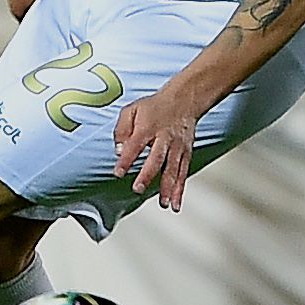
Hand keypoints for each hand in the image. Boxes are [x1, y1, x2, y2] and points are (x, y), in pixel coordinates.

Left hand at [114, 86, 201, 211]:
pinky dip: (180, 190)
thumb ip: (121, 129)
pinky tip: (175, 204)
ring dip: (168, 187)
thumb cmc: (154, 107)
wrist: (184, 100)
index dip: (126, 159)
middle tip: (138, 189)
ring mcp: (177, 147)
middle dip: (147, 174)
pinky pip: (183, 173)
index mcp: (148, 127)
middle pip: (156, 158)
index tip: (118, 172)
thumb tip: (118, 150)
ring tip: (163, 203)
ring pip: (173, 169)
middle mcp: (164, 138)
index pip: (135, 144)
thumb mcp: (132, 110)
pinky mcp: (186, 154)